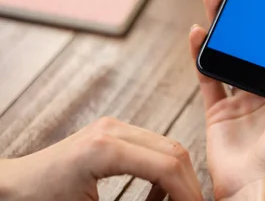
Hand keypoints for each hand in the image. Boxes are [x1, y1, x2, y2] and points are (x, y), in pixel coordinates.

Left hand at [0, 117, 201, 200]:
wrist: (10, 188)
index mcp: (105, 149)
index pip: (167, 165)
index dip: (188, 192)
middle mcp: (112, 130)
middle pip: (174, 150)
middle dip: (189, 183)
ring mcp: (113, 127)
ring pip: (167, 146)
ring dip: (177, 176)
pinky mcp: (112, 132)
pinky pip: (151, 146)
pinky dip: (162, 170)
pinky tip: (156, 195)